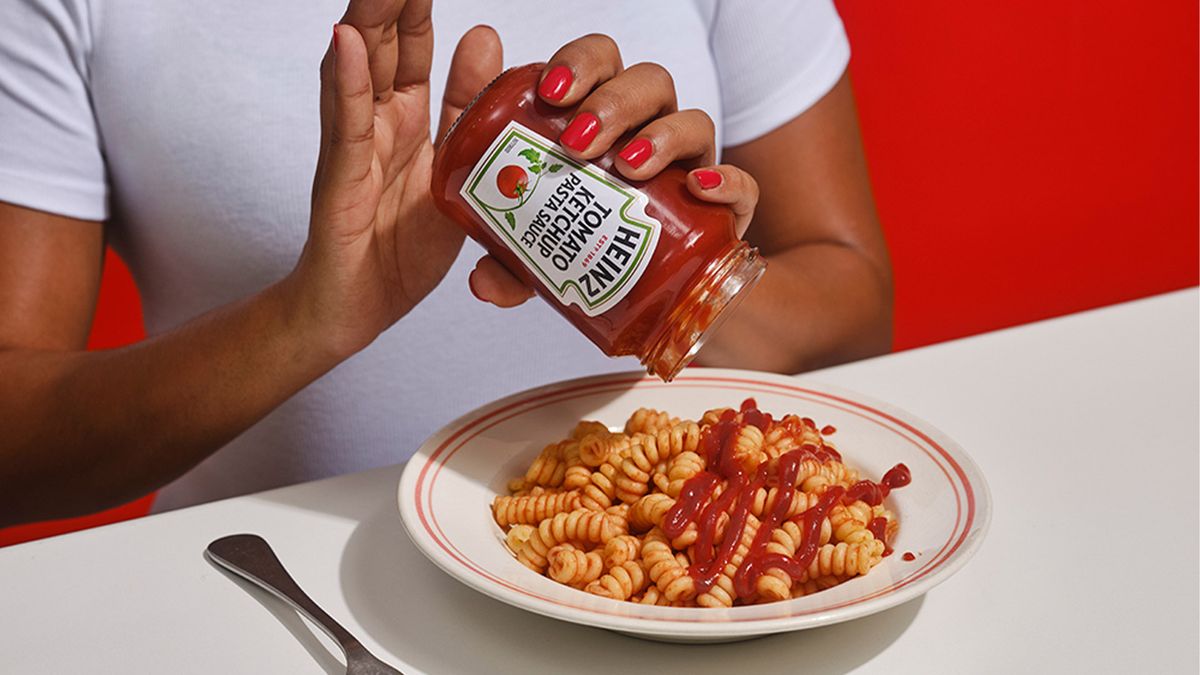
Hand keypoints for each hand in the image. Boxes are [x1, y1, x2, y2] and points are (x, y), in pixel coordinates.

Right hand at [289, 0, 502, 357]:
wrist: (357, 311)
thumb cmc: (399, 247)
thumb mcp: (453, 171)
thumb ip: (466, 110)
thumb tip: (485, 40)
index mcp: (401, 121)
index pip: (407, 46)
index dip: (415, 5)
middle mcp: (372, 125)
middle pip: (377, 45)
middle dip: (390, 1)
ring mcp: (352, 150)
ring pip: (355, 71)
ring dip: (365, 20)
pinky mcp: (341, 184)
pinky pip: (346, 127)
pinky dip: (346, 83)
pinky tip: (345, 41)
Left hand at [466, 34, 760, 307]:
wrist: (654, 304)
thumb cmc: (589, 256)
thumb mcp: (536, 258)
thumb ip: (508, 262)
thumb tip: (480, 281)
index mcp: (603, 122)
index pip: (599, 64)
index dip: (579, 64)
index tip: (549, 92)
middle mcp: (651, 133)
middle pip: (647, 83)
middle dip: (612, 103)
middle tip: (576, 144)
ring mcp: (692, 168)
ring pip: (694, 120)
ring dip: (662, 135)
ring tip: (628, 167)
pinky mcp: (726, 212)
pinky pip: (742, 187)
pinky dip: (728, 182)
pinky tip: (701, 190)